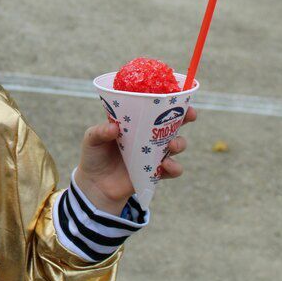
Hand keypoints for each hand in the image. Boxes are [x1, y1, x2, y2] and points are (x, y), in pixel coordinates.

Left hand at [74, 106, 197, 214]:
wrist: (95, 185)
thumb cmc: (94, 156)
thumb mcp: (91, 139)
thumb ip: (100, 132)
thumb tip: (115, 128)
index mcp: (135, 122)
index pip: (154, 107)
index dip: (168, 100)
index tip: (178, 95)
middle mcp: (148, 136)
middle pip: (174, 123)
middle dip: (186, 116)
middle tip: (190, 115)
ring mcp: (154, 154)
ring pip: (177, 144)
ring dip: (179, 143)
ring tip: (171, 146)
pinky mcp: (156, 172)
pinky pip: (173, 170)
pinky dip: (174, 167)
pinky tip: (165, 165)